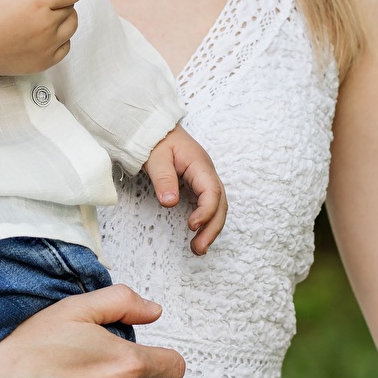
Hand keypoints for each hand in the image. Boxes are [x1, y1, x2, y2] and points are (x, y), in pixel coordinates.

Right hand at [0, 0, 108, 74]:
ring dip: (64, 14)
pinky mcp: (45, 61)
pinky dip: (61, 36)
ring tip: (45, 10)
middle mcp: (48, 25)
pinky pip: (65, 45)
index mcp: (38, 3)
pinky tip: (45, 31)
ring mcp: (48, 45)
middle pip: (70, 5)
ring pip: (71, 25)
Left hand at [143, 126, 226, 254]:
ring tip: (198, 249)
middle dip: (213, 228)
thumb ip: (164, 179)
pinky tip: (197, 234)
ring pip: (217, 207)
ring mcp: (204, 180)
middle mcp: (207, 174)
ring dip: (211, 228)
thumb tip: (170, 203)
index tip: (192, 226)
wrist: (157, 128)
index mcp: (200, 165)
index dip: (206, 211)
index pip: (212, 192)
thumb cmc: (157, 141)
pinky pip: (208, 205)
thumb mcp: (156, 158)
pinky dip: (206, 221)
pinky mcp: (198, 186)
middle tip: (199, 249)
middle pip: (220, 204)